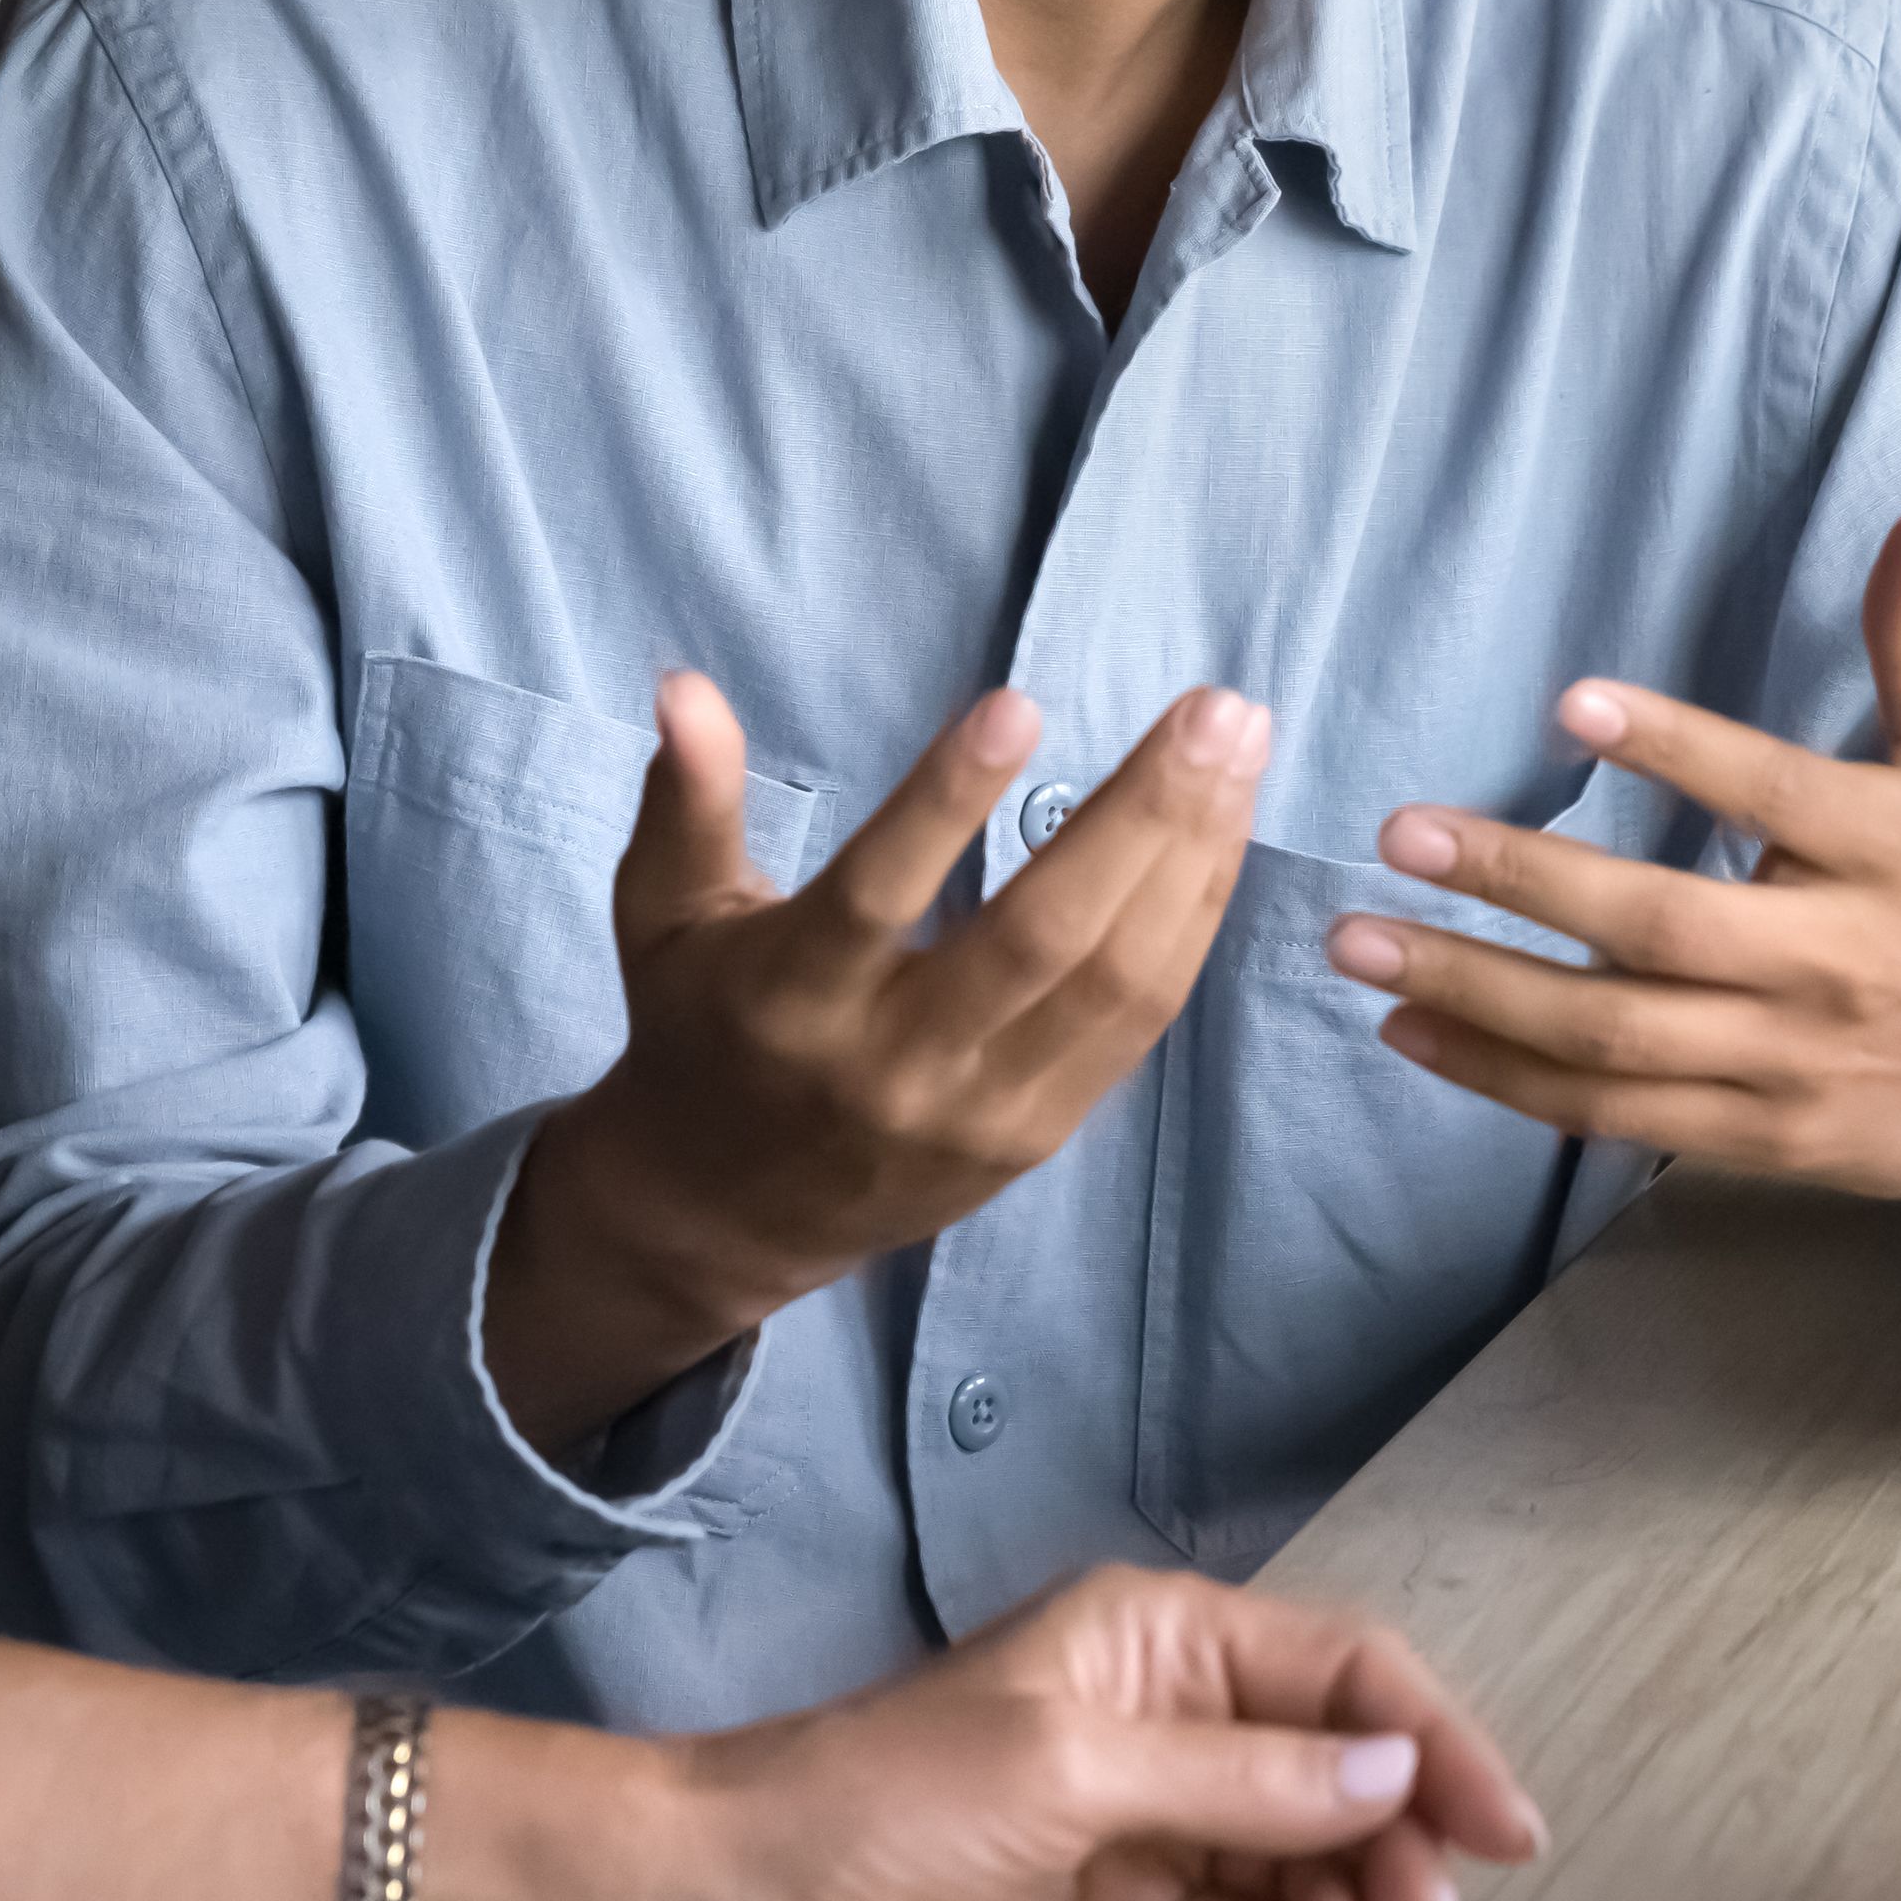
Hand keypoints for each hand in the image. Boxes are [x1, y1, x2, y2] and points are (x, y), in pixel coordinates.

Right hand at [490, 676, 1266, 1445]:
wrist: (723, 1215)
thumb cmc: (699, 1026)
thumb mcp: (663, 912)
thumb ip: (688, 799)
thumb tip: (684, 684)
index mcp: (790, 997)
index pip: (876, 895)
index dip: (945, 802)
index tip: (1020, 703)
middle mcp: (892, 1064)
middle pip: (1039, 939)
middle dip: (1140, 818)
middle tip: (1214, 712)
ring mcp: (978, 1110)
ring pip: (1112, 982)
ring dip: (1190, 858)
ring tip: (1237, 746)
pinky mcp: (1036, 1136)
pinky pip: (1134, 1024)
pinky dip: (1187, 922)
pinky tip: (1218, 833)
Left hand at [642, 1563, 1547, 1900]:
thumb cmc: (888, 1797)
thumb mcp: (1071, 1768)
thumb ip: (1241, 1774)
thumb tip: (1393, 1768)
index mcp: (1161, 1637)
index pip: (1344, 1674)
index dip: (1436, 1742)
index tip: (1507, 1829)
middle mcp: (1171, 1715)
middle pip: (1339, 1766)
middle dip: (1400, 1836)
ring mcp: (1150, 1817)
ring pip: (1303, 1852)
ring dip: (1348, 1900)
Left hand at [1325, 508, 1900, 1206]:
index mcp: (1889, 852)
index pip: (1770, 791)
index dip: (1674, 750)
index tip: (1567, 706)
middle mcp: (1834, 960)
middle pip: (1658, 929)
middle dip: (1518, 882)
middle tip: (1400, 832)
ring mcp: (1791, 1061)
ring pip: (1614, 1036)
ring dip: (1477, 993)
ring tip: (1362, 946)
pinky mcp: (1764, 1136)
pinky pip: (1616, 1116)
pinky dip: (1509, 1081)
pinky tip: (1417, 1037)